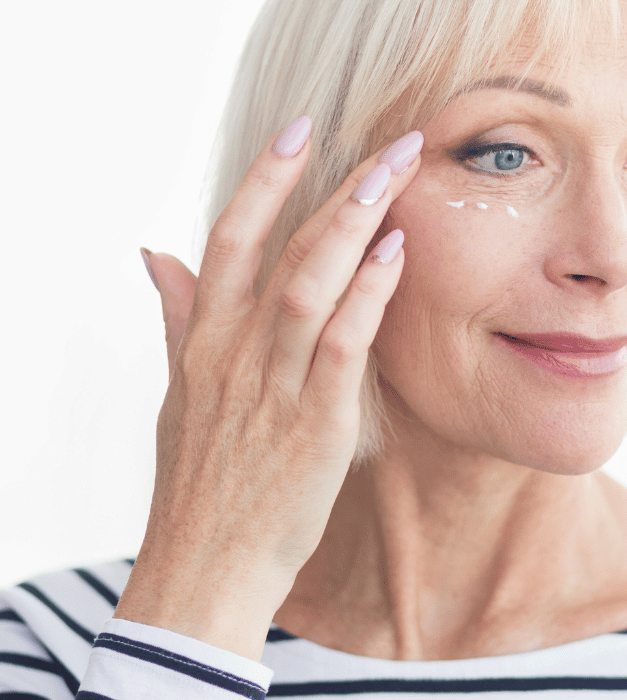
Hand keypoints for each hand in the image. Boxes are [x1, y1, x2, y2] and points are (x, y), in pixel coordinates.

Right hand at [116, 119, 422, 659]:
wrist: (202, 571)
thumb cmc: (199, 483)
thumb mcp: (177, 393)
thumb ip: (178, 318)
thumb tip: (154, 253)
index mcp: (206, 340)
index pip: (229, 237)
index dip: (264, 178)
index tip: (300, 128)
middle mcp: (235, 352)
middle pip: (284, 247)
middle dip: (339, 186)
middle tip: (393, 142)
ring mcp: (273, 386)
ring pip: (312, 283)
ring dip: (356, 225)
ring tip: (398, 176)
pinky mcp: (313, 423)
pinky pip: (342, 344)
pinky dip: (369, 295)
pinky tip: (398, 254)